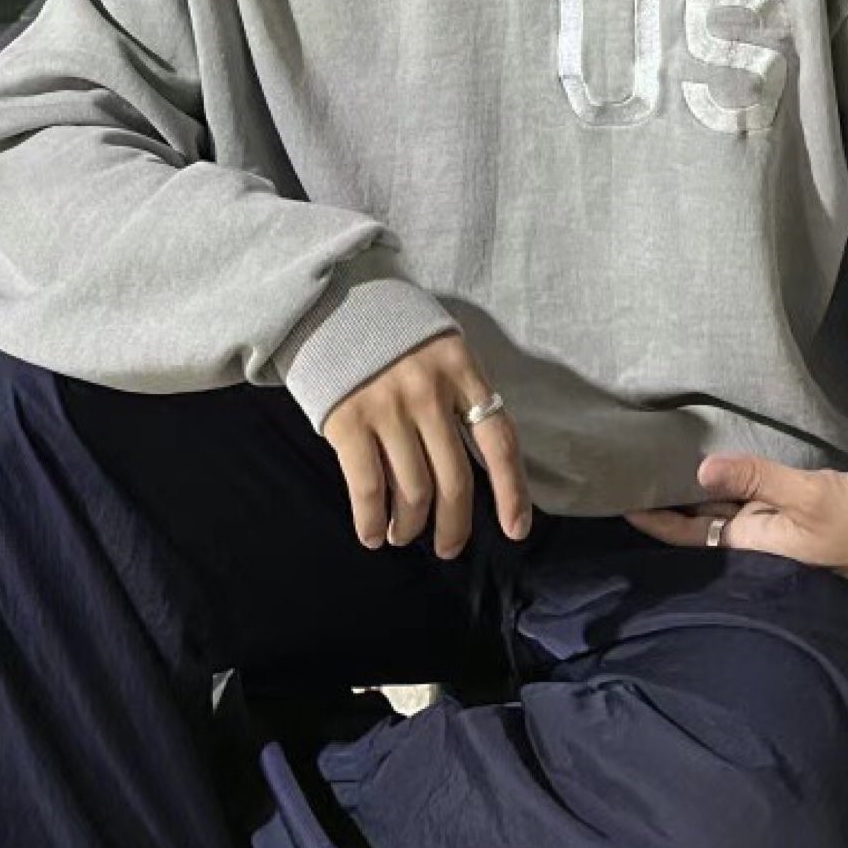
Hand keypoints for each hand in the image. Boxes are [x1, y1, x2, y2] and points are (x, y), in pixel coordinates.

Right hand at [323, 330, 532, 561]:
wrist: (331, 300)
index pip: (498, 441)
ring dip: (409, 526)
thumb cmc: (393, 334)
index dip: (511, 492)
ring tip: (402, 534)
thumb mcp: (441, 349)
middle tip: (449, 546)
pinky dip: (371, 520)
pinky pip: (368, 487)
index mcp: (461, 370)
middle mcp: (429, 391)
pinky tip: (371, 533)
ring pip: (412, 491)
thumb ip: (460, 396)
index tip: (516, 530)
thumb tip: (476, 467)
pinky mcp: (348, 419)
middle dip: (454, 525)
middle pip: (455, 479)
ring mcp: (388, 405)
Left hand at [624, 455, 847, 590]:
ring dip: (688, 490)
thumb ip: (755, 478)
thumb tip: (701, 469)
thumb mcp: (805, 495)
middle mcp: (748, 541)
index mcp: (747, 545)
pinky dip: (719, 484)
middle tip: (628, 468)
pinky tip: (705, 466)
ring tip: (654, 461)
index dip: (650, 518)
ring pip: (715, 508)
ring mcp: (764, 530)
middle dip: (664, 499)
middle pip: (694, 520)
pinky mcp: (780, 518)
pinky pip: (739, 501)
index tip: (618, 499)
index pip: (684, 534)